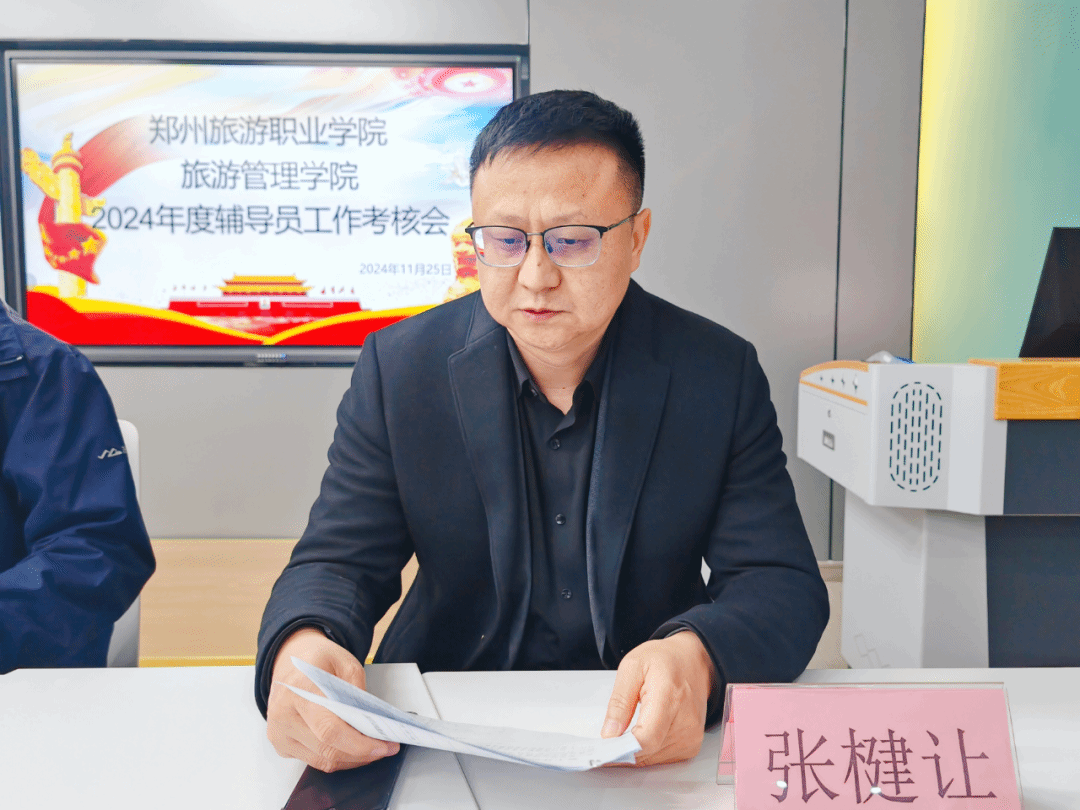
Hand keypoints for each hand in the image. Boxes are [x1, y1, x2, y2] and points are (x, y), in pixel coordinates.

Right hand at [265, 627, 399, 771]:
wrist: (288, 660)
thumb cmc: (316, 659)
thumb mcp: (344, 661)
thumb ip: (358, 689)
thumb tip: (370, 721)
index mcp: (299, 690)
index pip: (329, 729)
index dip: (358, 744)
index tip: (382, 746)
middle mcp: (283, 715)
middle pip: (326, 750)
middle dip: (361, 754)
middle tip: (385, 748)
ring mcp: (279, 733)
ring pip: (321, 761)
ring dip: (351, 759)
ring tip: (372, 749)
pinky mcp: (281, 744)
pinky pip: (314, 760)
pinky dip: (336, 757)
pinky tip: (351, 747)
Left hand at [600, 631, 715, 765]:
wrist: (693, 661)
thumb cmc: (665, 659)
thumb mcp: (632, 667)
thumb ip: (619, 702)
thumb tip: (610, 734)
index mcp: (669, 696)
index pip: (647, 738)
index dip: (621, 749)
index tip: (603, 749)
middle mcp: (686, 721)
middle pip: (647, 752)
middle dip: (622, 749)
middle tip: (608, 736)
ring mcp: (691, 736)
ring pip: (651, 759)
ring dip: (634, 750)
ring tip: (626, 728)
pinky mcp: (691, 745)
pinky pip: (661, 758)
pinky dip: (647, 750)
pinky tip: (643, 731)